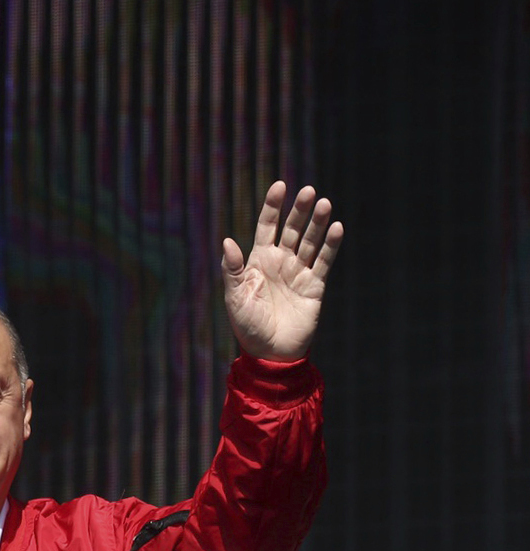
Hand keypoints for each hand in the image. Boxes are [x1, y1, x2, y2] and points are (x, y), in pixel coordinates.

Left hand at [222, 181, 343, 361]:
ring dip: (316, 222)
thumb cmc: (247, 325)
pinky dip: (330, 245)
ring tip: (323, 203)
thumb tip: (227, 241)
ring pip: (309, 241)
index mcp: (258, 262)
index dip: (273, 207)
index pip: (267, 227)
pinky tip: (335, 227)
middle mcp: (280, 262)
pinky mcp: (315, 285)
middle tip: (307, 191)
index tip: (280, 186)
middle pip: (291, 229)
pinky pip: (324, 261)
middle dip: (298, 210)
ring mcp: (298, 272)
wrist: (270, 352)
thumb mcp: (235, 296)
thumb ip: (233, 269)